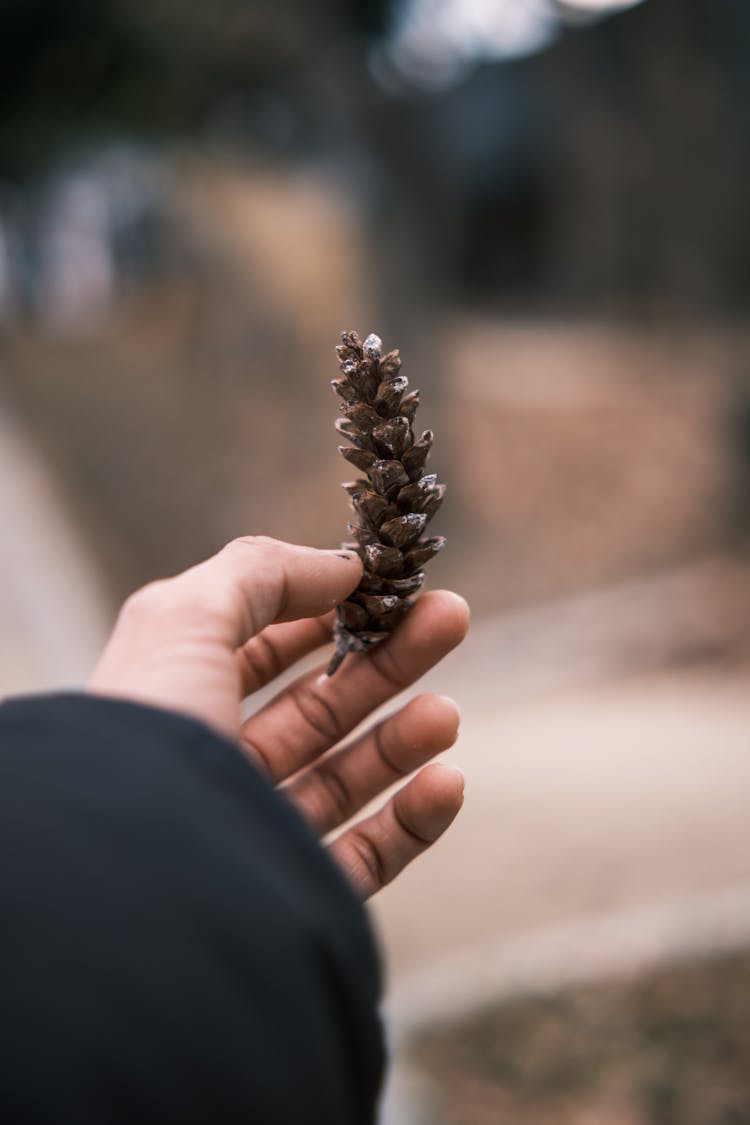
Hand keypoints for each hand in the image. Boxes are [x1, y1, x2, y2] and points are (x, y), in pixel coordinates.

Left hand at [88, 537, 468, 898]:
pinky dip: (413, 821)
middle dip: (387, 660)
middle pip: (315, 708)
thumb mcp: (184, 618)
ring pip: (342, 781)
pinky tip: (449, 781)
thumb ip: (263, 574)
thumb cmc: (146, 737)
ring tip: (446, 712)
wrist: (125, 886)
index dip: (325, 614)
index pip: (260, 650)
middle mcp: (211, 770)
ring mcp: (252, 836)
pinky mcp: (289, 897)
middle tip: (450, 618)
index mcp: (176, 704)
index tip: (388, 586)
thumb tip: (342, 566)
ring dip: (403, 740)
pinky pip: (365, 859)